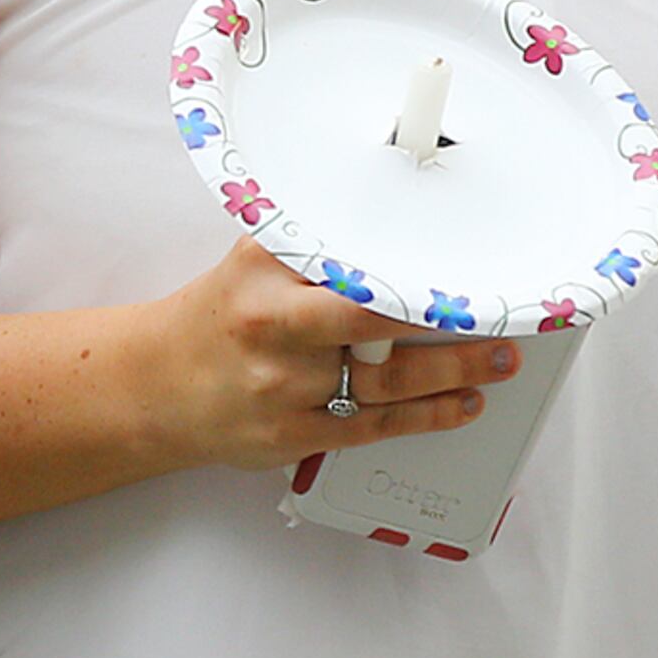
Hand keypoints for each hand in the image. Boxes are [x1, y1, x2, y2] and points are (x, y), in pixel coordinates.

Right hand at [127, 238, 510, 474]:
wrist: (157, 386)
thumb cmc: (219, 317)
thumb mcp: (252, 263)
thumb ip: (313, 242)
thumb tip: (394, 222)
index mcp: (264, 274)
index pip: (351, 263)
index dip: (411, 269)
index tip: (460, 269)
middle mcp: (274, 327)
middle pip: (376, 322)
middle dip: (445, 322)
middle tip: (498, 318)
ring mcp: (285, 387)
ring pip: (387, 380)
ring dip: (455, 372)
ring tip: (500, 361)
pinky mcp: (294, 435)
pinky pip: (376, 426)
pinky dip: (428, 416)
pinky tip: (462, 404)